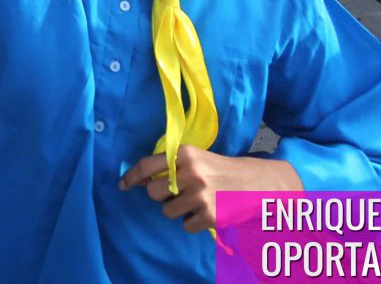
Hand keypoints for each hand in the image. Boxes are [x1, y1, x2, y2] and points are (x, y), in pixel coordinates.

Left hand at [119, 146, 296, 234]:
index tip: (122, 185)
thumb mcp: (197, 159)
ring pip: (168, 211)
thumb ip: (171, 165)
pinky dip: (193, 223)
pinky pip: (186, 226)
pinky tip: (207, 212)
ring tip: (196, 202)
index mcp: (184, 154)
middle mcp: (190, 172)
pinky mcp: (210, 215)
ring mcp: (200, 195)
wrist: (258, 184)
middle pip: (154, 192)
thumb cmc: (221, 170)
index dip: (131, 177)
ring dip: (178, 210)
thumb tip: (141, 179)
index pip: (147, 166)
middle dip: (162, 196)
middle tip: (179, 193)